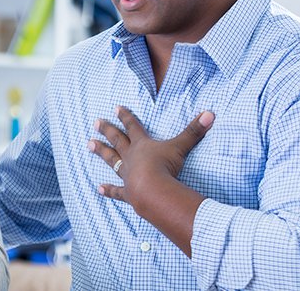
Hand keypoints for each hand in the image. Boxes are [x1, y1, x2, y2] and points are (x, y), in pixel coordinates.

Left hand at [87, 106, 213, 208]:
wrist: (153, 189)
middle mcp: (131, 157)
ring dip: (101, 152)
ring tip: (89, 144)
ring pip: (112, 161)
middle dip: (107, 130)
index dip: (126, 116)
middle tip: (95, 123)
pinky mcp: (127, 192)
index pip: (133, 126)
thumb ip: (194, 131)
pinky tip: (99, 189)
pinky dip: (108, 190)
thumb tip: (210, 113)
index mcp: (142, 145)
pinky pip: (116, 190)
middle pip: (117, 140)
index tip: (116, 107)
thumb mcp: (181, 147)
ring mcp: (127, 174)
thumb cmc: (165, 166)